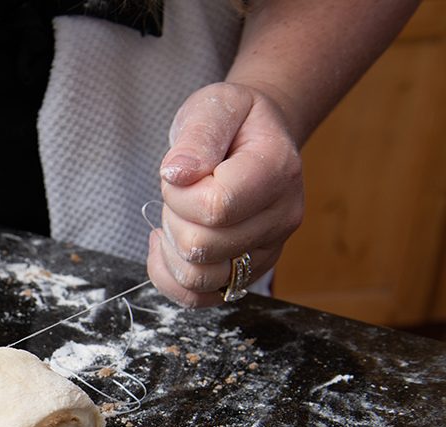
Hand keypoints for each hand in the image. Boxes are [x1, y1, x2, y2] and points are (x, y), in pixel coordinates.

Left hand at [148, 82, 304, 306]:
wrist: (255, 138)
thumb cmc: (233, 122)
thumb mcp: (214, 106)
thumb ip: (198, 135)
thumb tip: (177, 175)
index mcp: (277, 170)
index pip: (216, 207)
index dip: (180, 194)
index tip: (181, 171)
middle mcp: (282, 217)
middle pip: (203, 247)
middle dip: (173, 217)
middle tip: (182, 190)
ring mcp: (267, 250)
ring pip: (199, 278)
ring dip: (173, 247)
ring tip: (181, 215)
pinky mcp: (248, 272)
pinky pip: (198, 297)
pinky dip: (169, 277)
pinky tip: (167, 245)